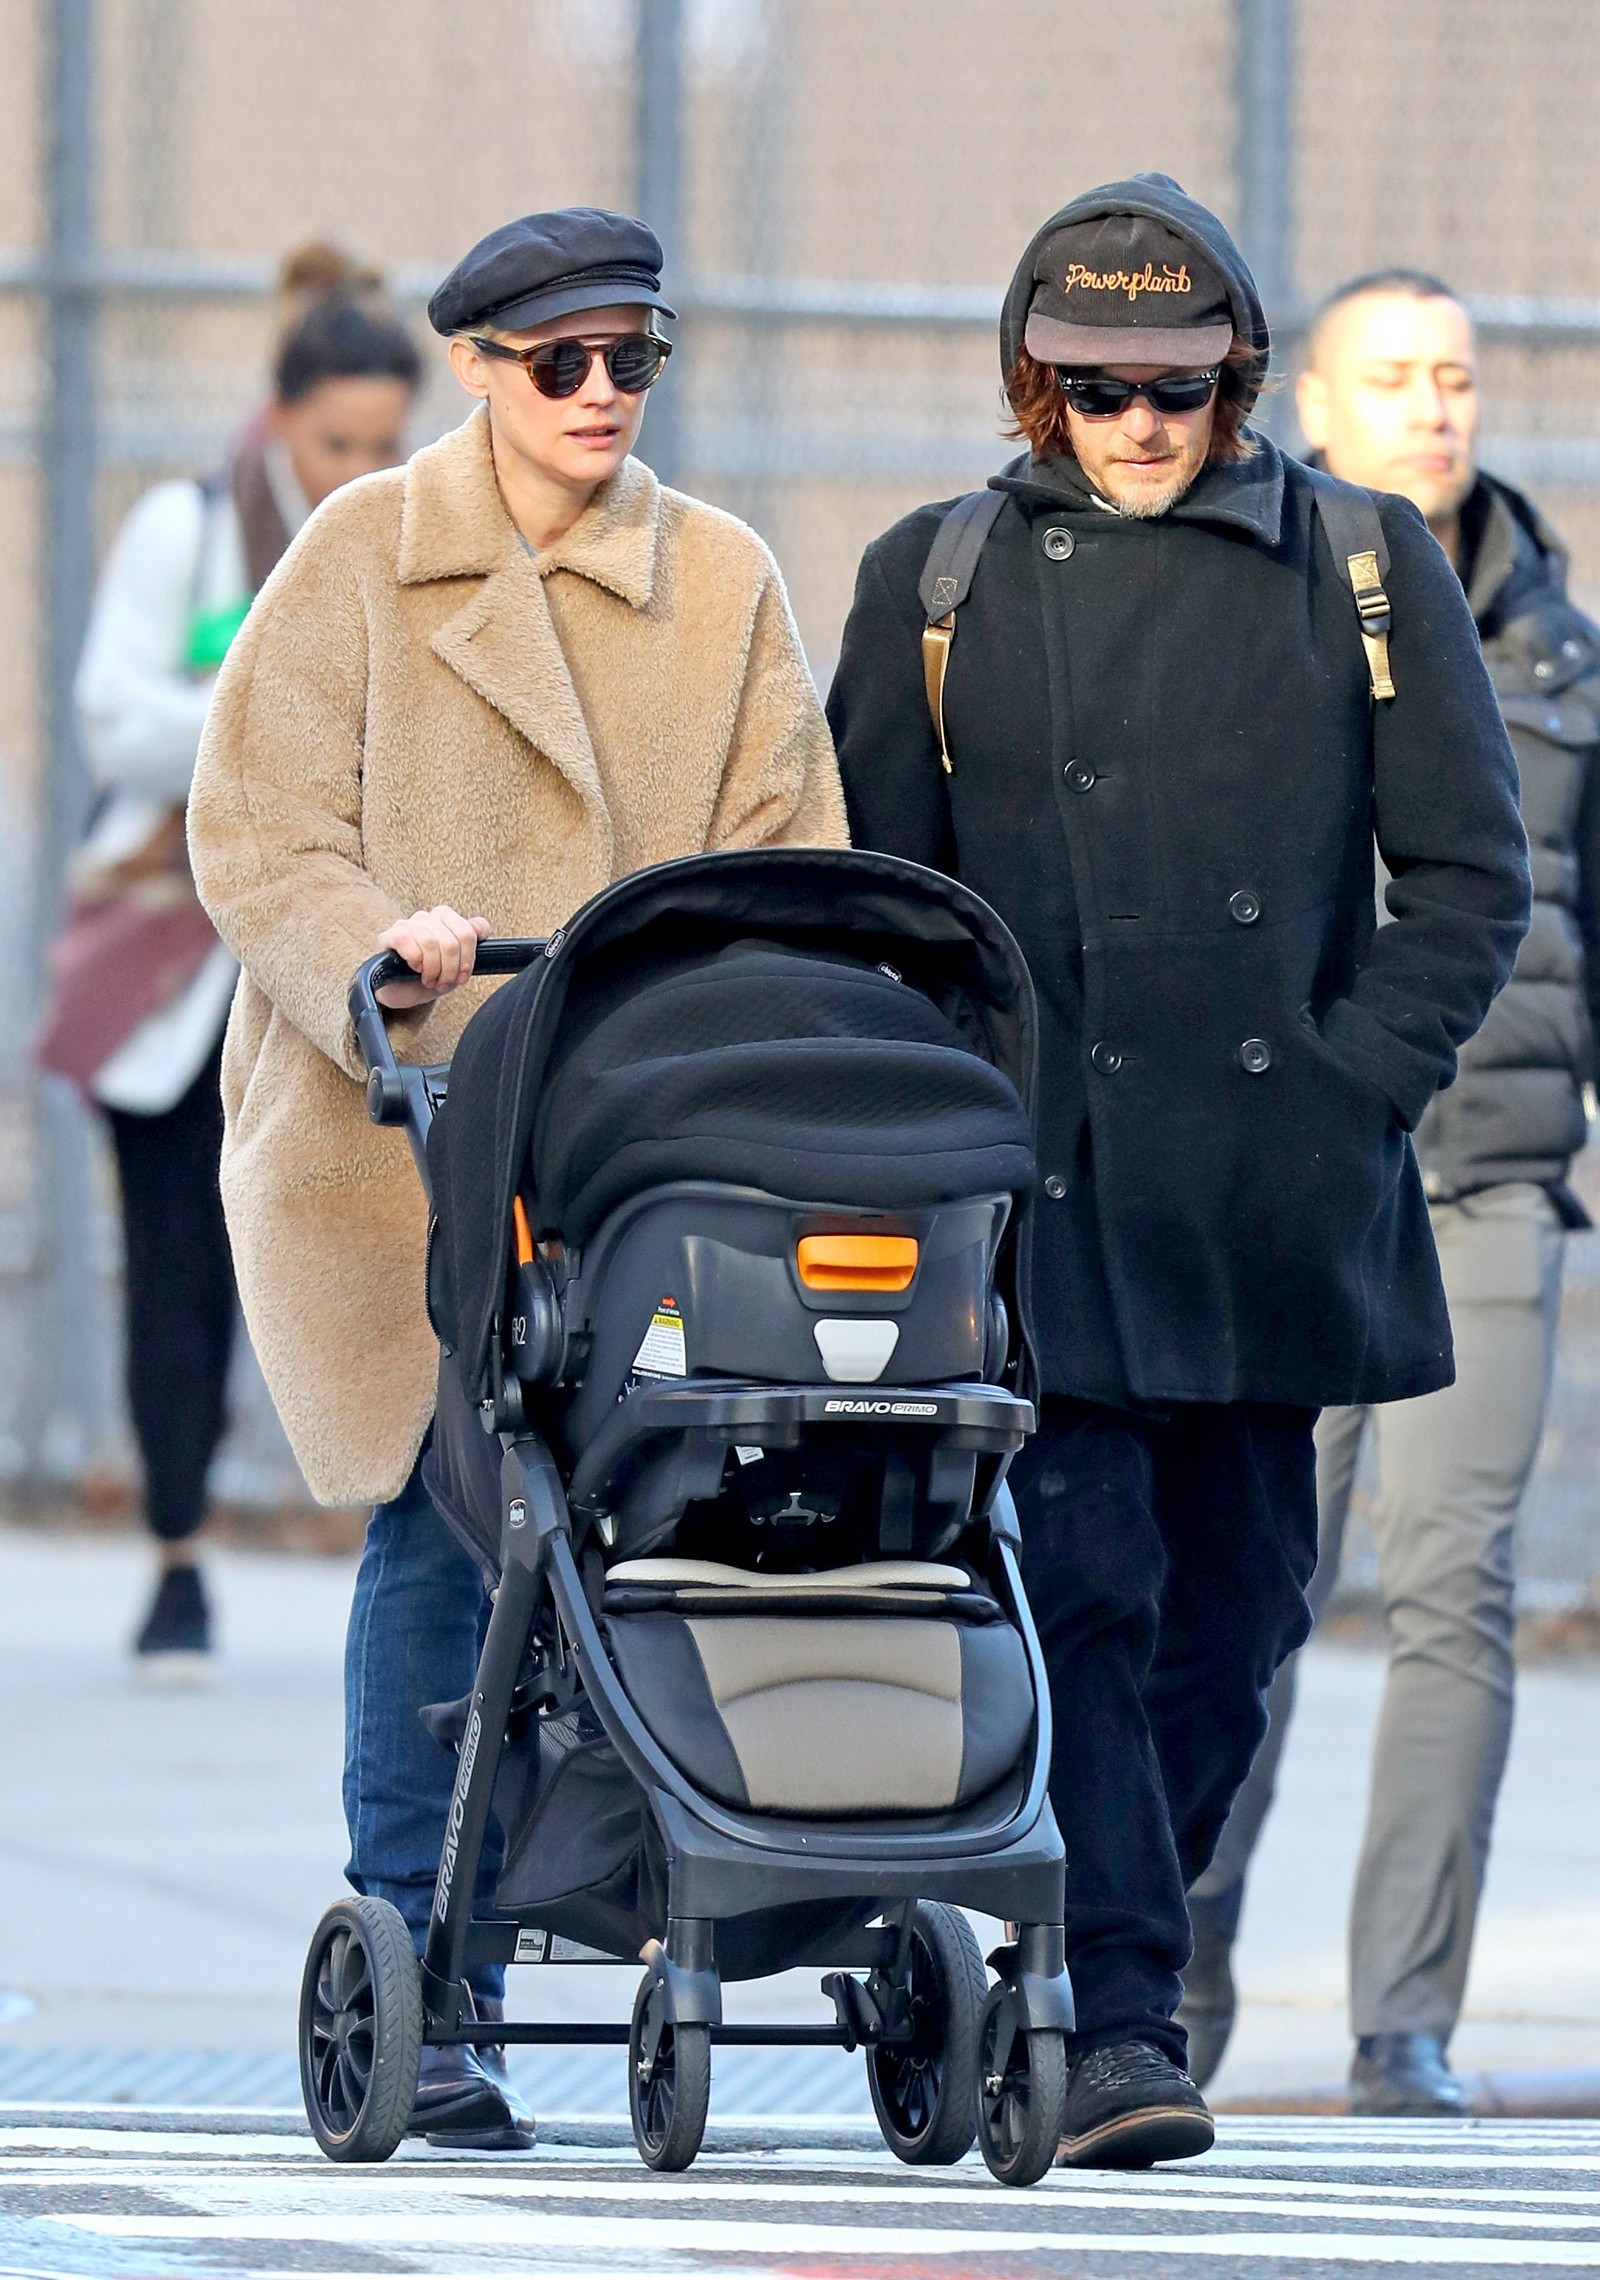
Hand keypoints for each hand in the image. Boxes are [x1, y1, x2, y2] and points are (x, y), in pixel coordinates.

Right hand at [375, 907, 490, 1007]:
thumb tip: (481, 929)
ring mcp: (408, 924)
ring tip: (430, 981)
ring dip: (433, 969)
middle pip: (452, 941)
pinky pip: (408, 942)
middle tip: (444, 983)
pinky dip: (415, 961)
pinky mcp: (389, 935)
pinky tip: (415, 969)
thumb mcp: (456, 965)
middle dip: (450, 969)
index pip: (469, 930)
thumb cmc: (429, 976)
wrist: (402, 992)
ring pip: (431, 942)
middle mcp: (428, 917)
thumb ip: (470, 945)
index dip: (469, 958)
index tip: (463, 976)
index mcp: (447, 919)